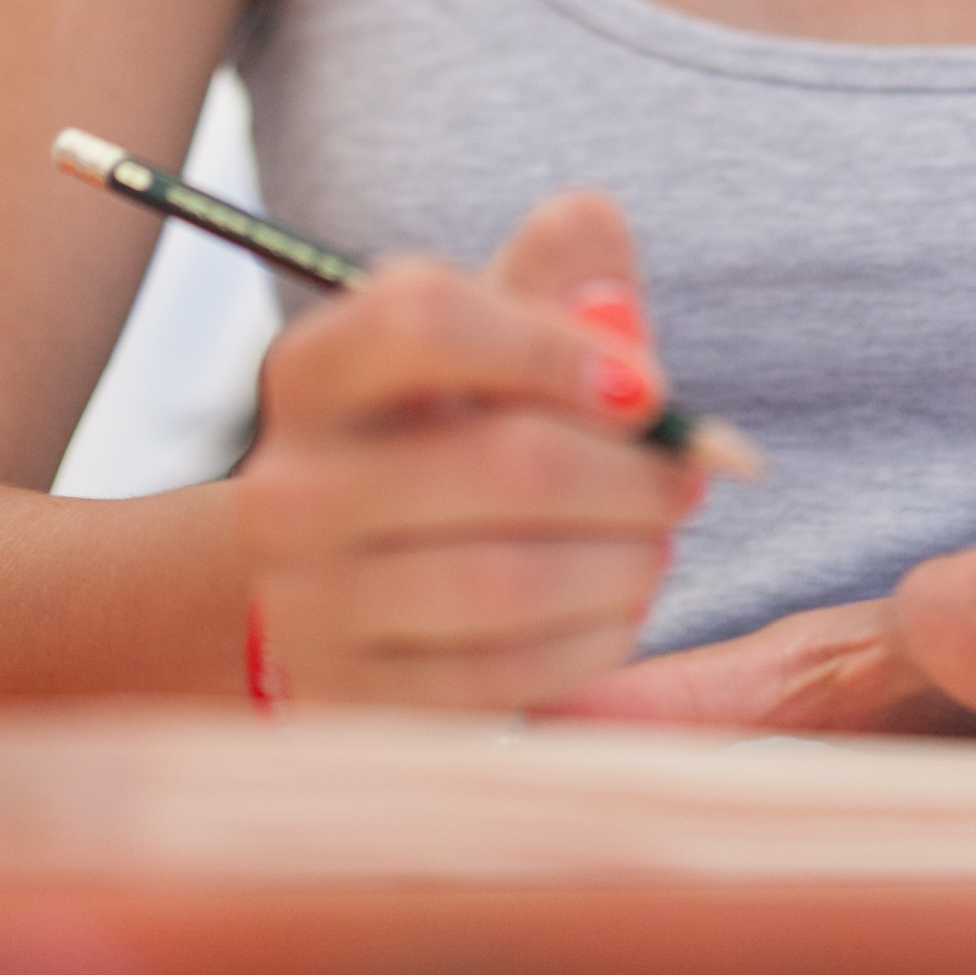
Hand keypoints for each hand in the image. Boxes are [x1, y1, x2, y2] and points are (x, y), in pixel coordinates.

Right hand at [230, 191, 703, 708]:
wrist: (352, 575)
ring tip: (655, 541)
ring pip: (511, 580)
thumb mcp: (493, 336)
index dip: (557, 346)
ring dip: (625, 560)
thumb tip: (606, 272)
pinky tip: (616, 604)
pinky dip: (593, 637)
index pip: (425, 319)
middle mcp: (289, 487)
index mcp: (316, 370)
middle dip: (633, 473)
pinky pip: (505, 675)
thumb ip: (559, 274)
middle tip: (686, 477)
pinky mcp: (350, 702)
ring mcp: (308, 605)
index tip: (647, 388)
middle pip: (505, 462)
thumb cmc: (452, 430)